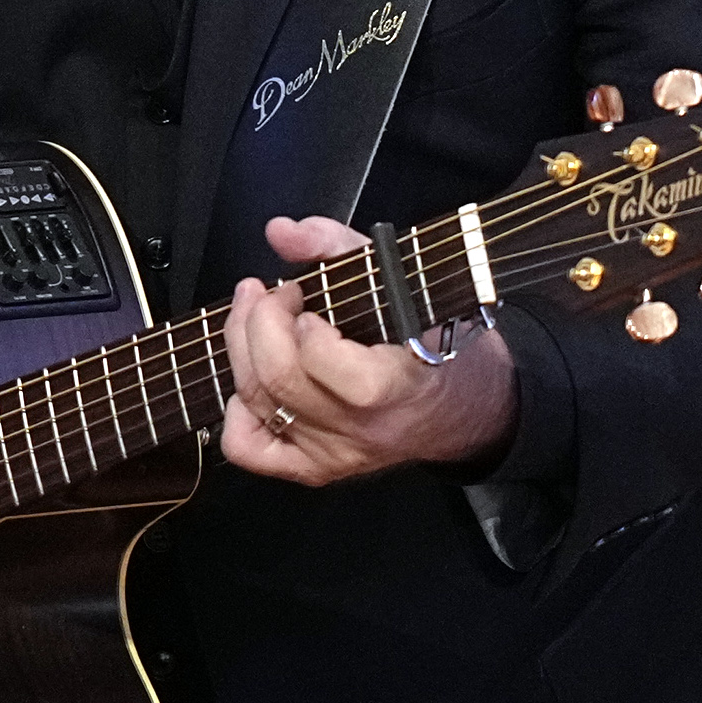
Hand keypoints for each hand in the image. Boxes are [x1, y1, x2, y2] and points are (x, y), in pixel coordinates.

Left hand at [219, 216, 520, 486]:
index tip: (305, 295)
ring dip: (241, 347)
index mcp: (400, 384)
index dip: (303, 327)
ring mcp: (337, 455)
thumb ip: (336, 245)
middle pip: (280, 380)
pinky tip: (254, 379)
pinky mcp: (315, 469)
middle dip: (258, 322)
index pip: (330, 366)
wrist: (463, 406)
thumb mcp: (398, 278)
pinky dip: (238, 410)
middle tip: (271, 294)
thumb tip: (281, 232)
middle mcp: (365, 430)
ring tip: (256, 315)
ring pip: (258, 404)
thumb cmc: (433, 336)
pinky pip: (249, 450)